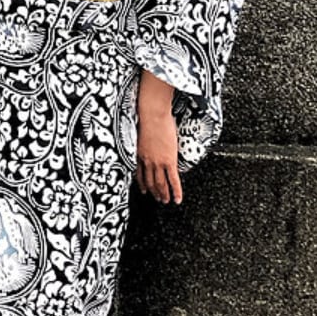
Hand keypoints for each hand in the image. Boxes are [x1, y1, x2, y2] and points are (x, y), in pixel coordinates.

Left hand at [135, 71, 182, 204]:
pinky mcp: (169, 161)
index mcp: (138, 153)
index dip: (142, 184)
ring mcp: (157, 162)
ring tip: (167, 201)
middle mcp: (146, 161)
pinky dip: (176, 192)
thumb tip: (148, 137)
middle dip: (154, 192)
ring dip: (163, 194)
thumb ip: (144, 138)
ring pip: (160, 184)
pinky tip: (178, 199)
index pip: (139, 173)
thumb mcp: (141, 131)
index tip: (144, 190)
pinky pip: (173, 180)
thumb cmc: (146, 116)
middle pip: (149, 181)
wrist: (152, 113)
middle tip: (158, 199)